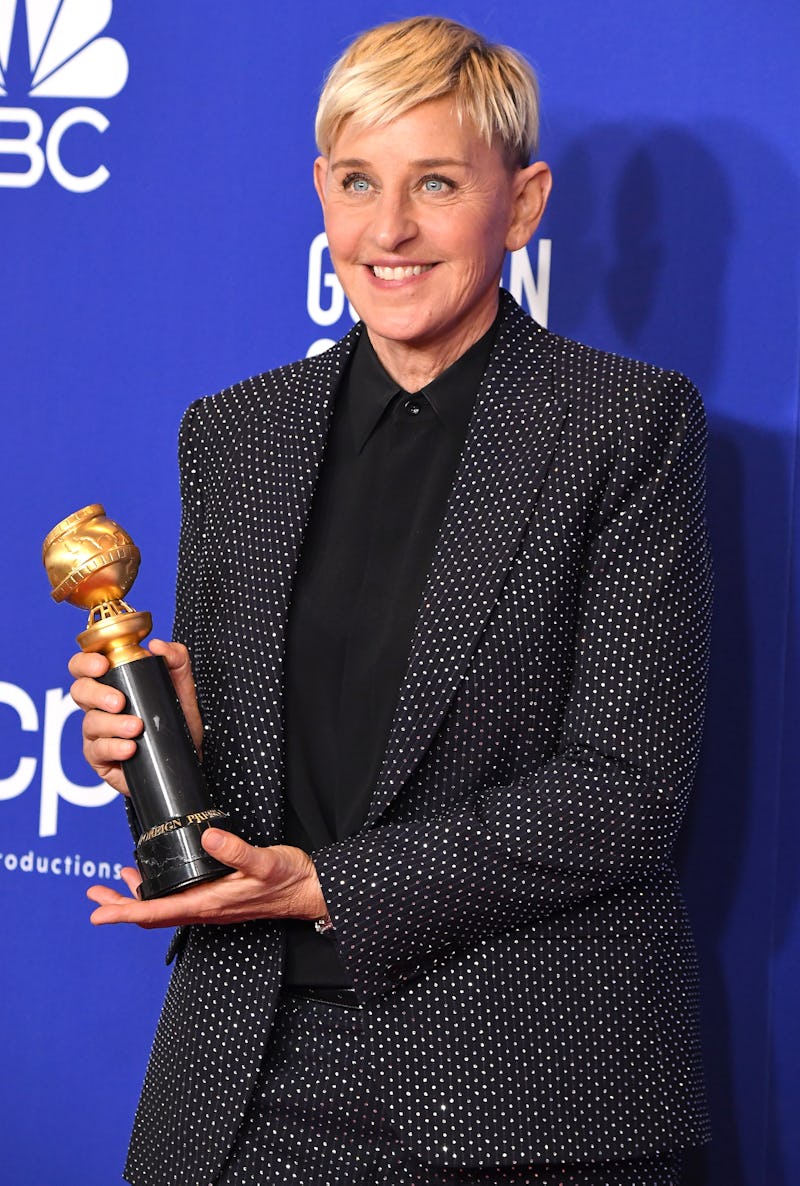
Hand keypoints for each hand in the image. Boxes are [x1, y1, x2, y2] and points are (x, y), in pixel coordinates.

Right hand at [68, 638, 202, 795]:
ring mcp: (97, 733)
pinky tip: (130, 748)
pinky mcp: (100, 758)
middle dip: (96, 693)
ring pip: (91, 722)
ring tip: (136, 727)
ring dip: (113, 724)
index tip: (102, 664)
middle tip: (119, 701)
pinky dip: (114, 747)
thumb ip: (177, 660)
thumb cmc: (178, 722)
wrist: (188, 759)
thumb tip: (157, 645)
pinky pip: (97, 751)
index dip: (85, 662)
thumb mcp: (183, 688)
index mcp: (113, 685)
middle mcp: (99, 707)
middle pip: (78, 691)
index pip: (84, 667)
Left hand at [86, 828, 326, 927]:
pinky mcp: (217, 897)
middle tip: (94, 894)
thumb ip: (235, 850)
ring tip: (112, 883)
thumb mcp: (264, 860)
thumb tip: (207, 835)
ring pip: (162, 907)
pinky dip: (156, 891)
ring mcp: (210, 905)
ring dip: (134, 898)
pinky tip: (152, 877)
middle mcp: (205, 908)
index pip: (157, 912)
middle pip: (151, 914)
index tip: (99, 911)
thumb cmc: (289, 879)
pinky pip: (177, 899)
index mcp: (210, 902)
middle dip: (119, 905)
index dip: (125, 912)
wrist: (309, 891)